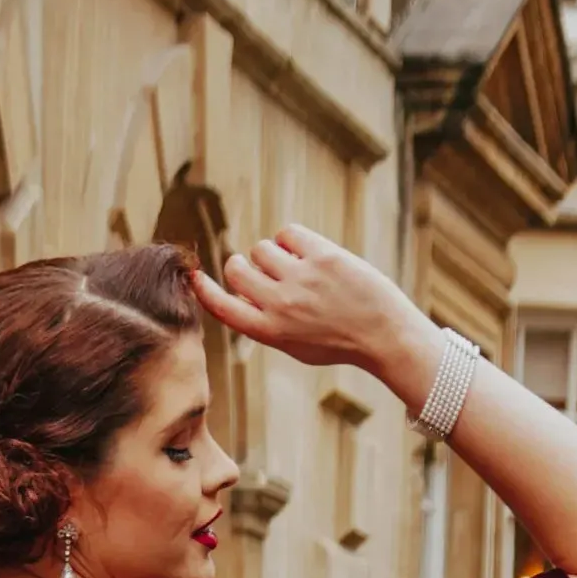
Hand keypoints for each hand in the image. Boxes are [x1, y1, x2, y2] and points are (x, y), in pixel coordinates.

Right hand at [188, 225, 435, 389]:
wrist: (383, 334)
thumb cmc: (339, 341)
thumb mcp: (294, 345)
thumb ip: (264, 322)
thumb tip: (240, 293)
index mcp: (269, 331)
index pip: (223, 307)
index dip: (204, 290)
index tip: (193, 276)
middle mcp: (279, 305)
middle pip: (237, 269)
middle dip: (243, 265)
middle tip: (263, 270)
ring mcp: (300, 278)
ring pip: (261, 248)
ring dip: (271, 253)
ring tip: (294, 265)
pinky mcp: (321, 256)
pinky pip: (287, 233)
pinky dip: (291, 239)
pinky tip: (307, 253)